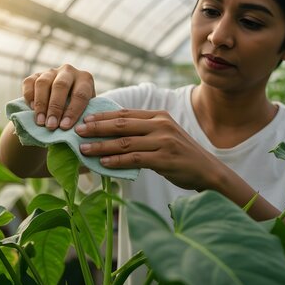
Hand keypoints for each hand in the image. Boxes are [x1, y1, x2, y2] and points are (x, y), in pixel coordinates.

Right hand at [22, 64, 95, 130]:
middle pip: (61, 86)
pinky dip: (29, 96)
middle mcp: (68, 71)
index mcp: (85, 79)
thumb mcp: (85, 110)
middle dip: (55, 108)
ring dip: (41, 104)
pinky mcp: (35, 75)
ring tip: (40, 122)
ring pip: (43, 83)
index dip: (72, 111)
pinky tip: (32, 109)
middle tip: (51, 125)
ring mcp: (51, 72)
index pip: (80, 94)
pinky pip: (29, 82)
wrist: (61, 102)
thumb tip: (77, 129)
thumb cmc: (76, 110)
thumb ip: (81, 117)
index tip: (64, 126)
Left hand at [75, 109, 219, 190]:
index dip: (102, 116)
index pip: (125, 113)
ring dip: (102, 146)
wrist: (208, 170)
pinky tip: (103, 164)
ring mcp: (164, 141)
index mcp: (159, 116)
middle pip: (122, 124)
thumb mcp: (164, 135)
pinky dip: (117, 161)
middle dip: (96, 128)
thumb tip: (111, 133)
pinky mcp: (165, 159)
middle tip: (77, 131)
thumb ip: (143, 131)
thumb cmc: (181, 154)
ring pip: (125, 142)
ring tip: (83, 149)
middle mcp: (161, 125)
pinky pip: (135, 159)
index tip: (83, 119)